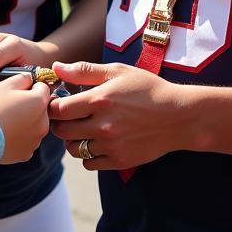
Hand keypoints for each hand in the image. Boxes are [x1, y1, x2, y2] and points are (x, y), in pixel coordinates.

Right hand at [0, 74, 52, 164]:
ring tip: (5, 121)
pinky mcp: (27, 153)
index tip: (18, 90)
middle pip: (40, 108)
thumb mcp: (5, 84)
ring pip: (34, 125)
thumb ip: (22, 78)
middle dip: (29, 105)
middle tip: (9, 106)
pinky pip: (26, 141)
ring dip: (25, 122)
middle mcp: (44, 122)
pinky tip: (5, 134)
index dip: (31, 86)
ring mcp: (36, 139)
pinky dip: (19, 137)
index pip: (43, 88)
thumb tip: (29, 79)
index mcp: (39, 102)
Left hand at [48, 60, 187, 169]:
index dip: (52, 106)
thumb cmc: (147, 89)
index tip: (57, 103)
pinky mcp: (119, 161)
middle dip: (59, 123)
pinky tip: (96, 142)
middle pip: (62, 131)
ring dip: (72, 140)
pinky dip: (88, 155)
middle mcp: (103, 125)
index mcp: (100, 100)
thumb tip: (56, 67)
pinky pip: (89, 164)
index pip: (59, 109)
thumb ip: (84, 71)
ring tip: (82, 129)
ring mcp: (111, 145)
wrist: (178, 116)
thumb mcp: (118, 71)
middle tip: (67, 117)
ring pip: (74, 150)